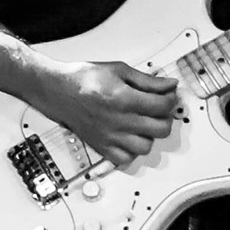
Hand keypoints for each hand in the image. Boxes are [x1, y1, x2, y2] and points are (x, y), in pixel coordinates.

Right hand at [25, 56, 177, 167]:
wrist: (57, 90)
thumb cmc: (83, 79)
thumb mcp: (118, 70)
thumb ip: (147, 80)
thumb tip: (168, 85)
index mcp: (123, 99)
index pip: (163, 105)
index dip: (171, 98)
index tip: (168, 95)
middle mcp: (118, 120)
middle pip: (161, 128)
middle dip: (165, 117)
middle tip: (159, 109)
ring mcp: (110, 136)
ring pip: (146, 146)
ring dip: (149, 135)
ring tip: (144, 123)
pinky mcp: (102, 146)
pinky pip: (126, 159)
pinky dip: (131, 150)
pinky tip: (129, 137)